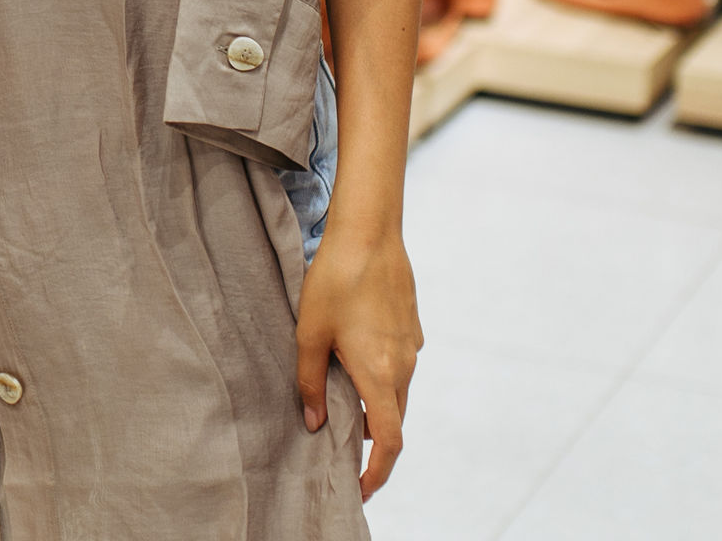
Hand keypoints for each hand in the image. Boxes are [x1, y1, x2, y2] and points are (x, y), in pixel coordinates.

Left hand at [294, 232, 420, 497]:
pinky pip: (399, 366)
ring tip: (341, 403)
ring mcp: (412, 346)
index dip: (378, 473)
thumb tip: (315, 423)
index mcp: (380, 374)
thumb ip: (310, 384)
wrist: (370, 231)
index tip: (361, 489)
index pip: (390, 441)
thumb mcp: (309, 334)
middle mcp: (404, 366)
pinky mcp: (411, 327)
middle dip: (372, 442)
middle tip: (341, 450)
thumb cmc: (335, 280)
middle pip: (394, 420)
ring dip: (375, 406)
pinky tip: (352, 359)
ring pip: (397, 392)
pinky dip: (381, 378)